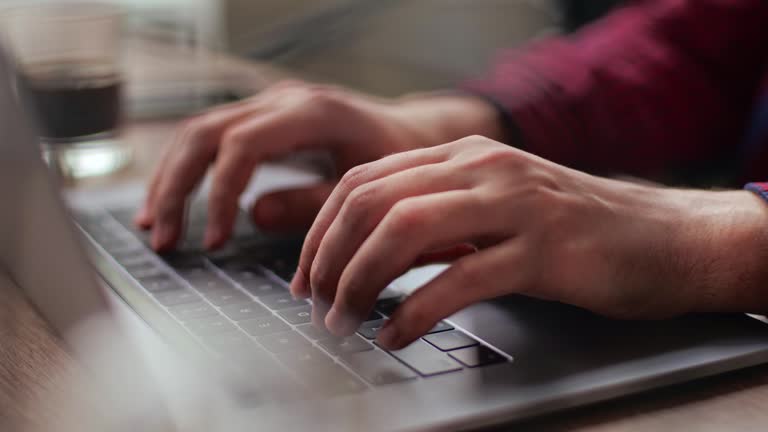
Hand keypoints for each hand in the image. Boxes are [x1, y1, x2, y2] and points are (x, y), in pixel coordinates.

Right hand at [135, 81, 503, 250]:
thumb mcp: (365, 186)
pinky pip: (211, 138)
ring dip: (170, 179)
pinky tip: (171, 203)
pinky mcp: (263, 119)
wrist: (410, 132)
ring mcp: (269, 105)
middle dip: (176, 187)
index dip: (220, 194)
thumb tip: (255, 215)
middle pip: (205, 133)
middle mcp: (283, 100)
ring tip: (153, 227)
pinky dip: (186, 171)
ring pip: (198, 132)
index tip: (215, 242)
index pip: (242, 144)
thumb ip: (314, 202)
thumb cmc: (398, 161)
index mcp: (312, 111)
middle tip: (163, 239)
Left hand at [291, 135, 767, 348]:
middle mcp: (482, 169)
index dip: (320, 230)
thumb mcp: (494, 209)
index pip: (363, 181)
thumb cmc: (573, 230)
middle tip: (317, 302)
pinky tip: (395, 336)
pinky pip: (458, 279)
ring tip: (345, 320)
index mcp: (463, 156)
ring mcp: (513, 205)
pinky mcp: (543, 250)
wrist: (664, 237)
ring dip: (360, 280)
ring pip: (404, 231)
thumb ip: (438, 221)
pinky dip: (413, 312)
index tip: (307, 274)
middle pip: (371, 201)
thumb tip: (371, 254)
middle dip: (329, 256)